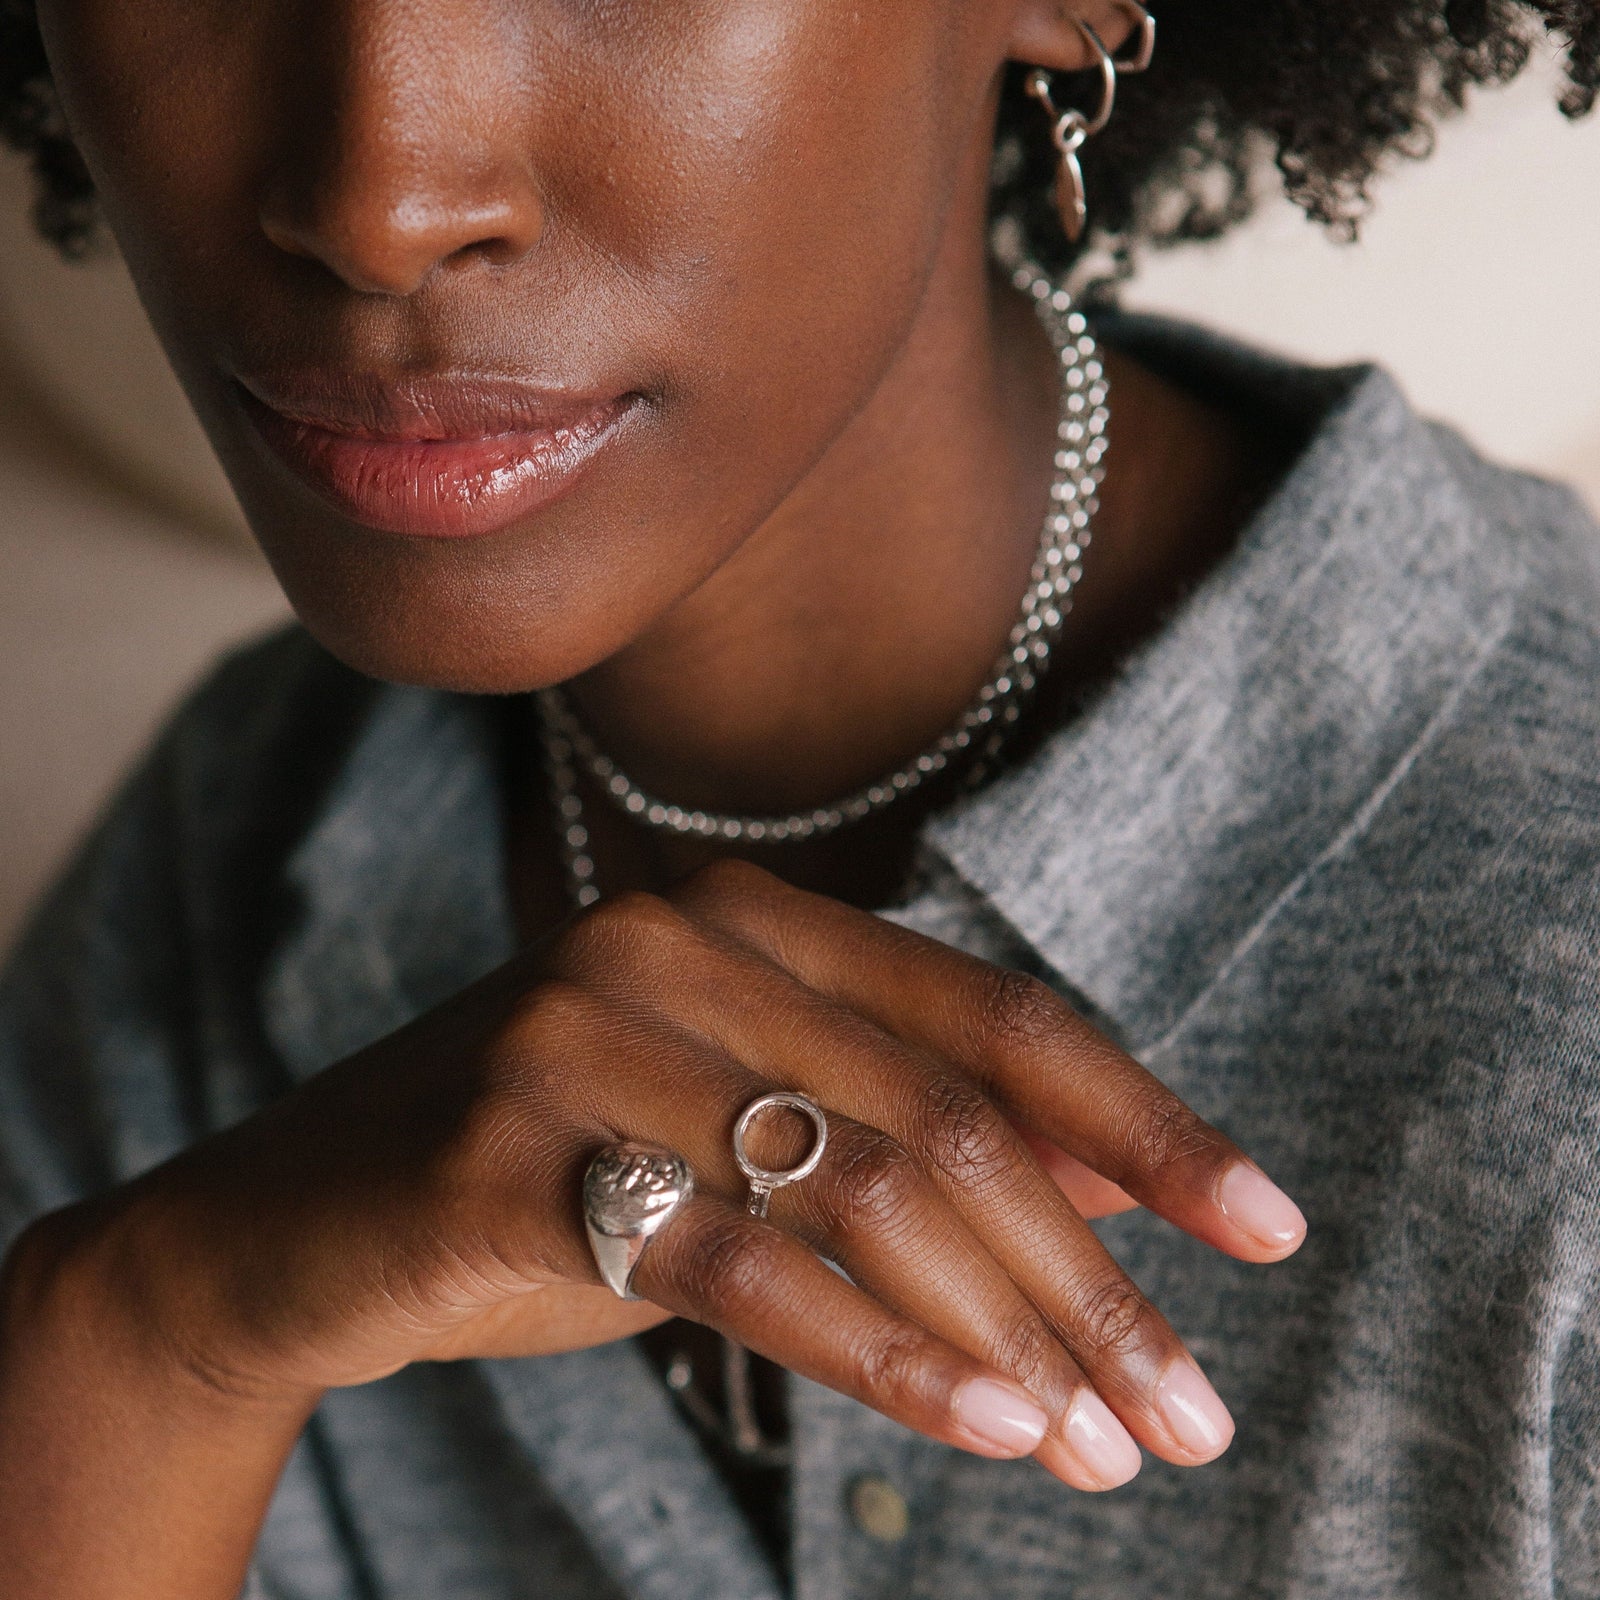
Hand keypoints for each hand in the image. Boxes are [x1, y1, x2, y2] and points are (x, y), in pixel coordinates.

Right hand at [56, 860, 1303, 1493]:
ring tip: (1107, 1450)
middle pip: (948, 1114)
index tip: (1264, 1230)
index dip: (1142, 1120)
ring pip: (865, 1186)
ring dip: (1011, 1332)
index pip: (991, 1014)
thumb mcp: (747, 1146)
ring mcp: (587, 1028)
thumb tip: (1118, 1199)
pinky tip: (982, 1432)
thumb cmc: (556, 1178)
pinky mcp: (515, 1145)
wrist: (299, 1230)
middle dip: (1091, 1275)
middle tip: (1186, 1411)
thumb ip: (907, 1141)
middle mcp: (676, 940)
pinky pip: (742, 1261)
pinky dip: (880, 1355)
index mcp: (749, 913)